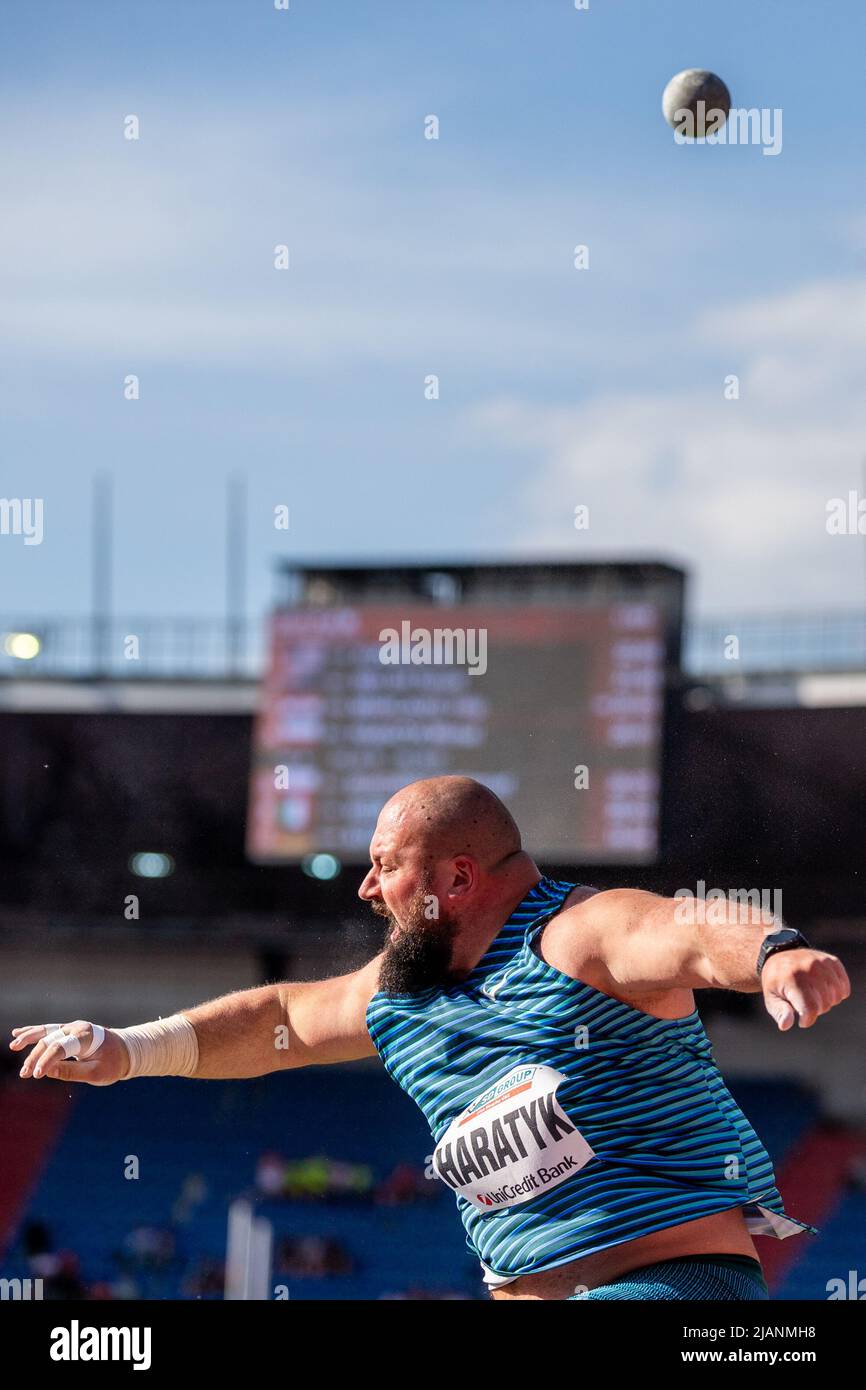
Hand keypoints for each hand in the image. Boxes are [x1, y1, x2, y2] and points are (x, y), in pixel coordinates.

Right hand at [9, 1021, 129, 1084]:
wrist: (126, 1050)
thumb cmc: (114, 1063)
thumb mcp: (96, 1073)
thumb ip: (71, 1072)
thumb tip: (47, 1071)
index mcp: (86, 1036)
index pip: (61, 1048)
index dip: (47, 1061)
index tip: (37, 1075)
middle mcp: (77, 1027)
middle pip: (50, 1040)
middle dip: (35, 1057)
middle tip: (24, 1074)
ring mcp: (72, 1027)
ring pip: (46, 1031)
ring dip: (29, 1039)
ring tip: (13, 1045)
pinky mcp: (68, 1032)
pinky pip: (48, 1030)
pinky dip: (33, 1032)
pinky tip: (17, 1033)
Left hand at [761, 950, 849, 1029]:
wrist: (780, 955)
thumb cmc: (775, 982)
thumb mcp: (771, 998)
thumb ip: (780, 1012)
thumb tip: (785, 1025)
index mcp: (793, 980)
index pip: (810, 1009)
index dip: (807, 1020)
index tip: (801, 1020)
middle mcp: (809, 969)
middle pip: (824, 1005)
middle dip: (814, 1010)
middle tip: (803, 1001)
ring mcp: (822, 963)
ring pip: (836, 997)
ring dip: (826, 1001)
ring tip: (812, 993)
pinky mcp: (832, 961)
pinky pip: (844, 987)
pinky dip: (837, 992)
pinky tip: (824, 989)